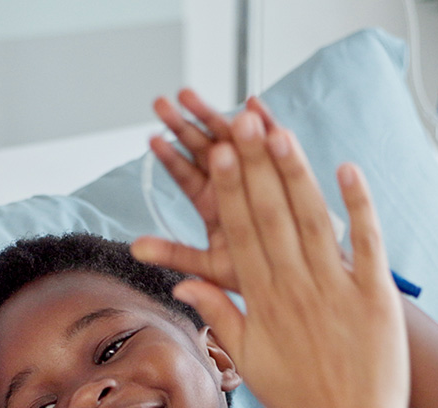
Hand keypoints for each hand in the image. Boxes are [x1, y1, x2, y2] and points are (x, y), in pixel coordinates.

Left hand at [142, 89, 275, 291]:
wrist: (303, 280)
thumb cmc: (258, 275)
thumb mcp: (212, 269)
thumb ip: (176, 255)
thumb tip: (134, 250)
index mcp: (214, 207)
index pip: (187, 178)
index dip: (171, 159)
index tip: (152, 139)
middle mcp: (233, 186)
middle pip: (204, 152)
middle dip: (184, 126)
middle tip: (164, 103)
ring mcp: (259, 174)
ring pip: (234, 141)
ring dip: (213, 116)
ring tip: (190, 96)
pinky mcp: (288, 170)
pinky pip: (277, 145)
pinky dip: (267, 123)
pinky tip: (253, 104)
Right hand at [142, 110, 419, 407]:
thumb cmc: (298, 402)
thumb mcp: (248, 363)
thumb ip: (219, 318)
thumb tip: (183, 286)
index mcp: (263, 305)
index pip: (240, 237)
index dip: (232, 192)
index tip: (221, 156)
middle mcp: (297, 290)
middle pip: (272, 218)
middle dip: (256, 168)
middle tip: (242, 126)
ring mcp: (338, 289)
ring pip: (313, 221)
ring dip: (296, 175)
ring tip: (280, 135)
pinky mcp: (376, 295)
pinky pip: (368, 241)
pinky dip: (359, 205)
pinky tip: (347, 170)